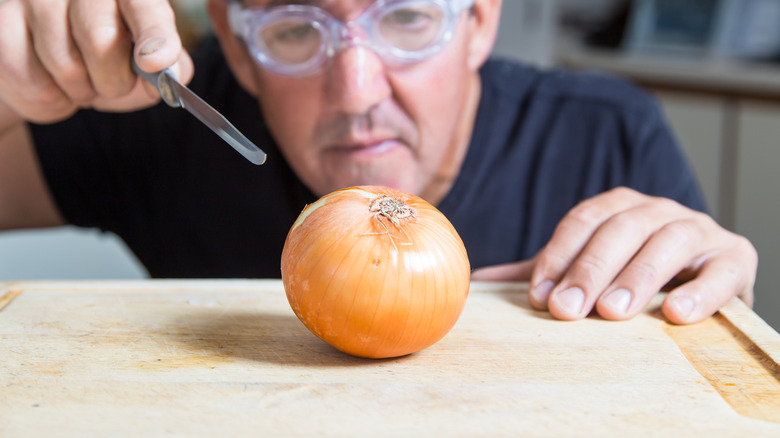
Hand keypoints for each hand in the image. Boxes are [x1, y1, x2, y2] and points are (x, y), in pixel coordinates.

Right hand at [0, 0, 192, 124]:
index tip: (154, 62)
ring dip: (80, 92)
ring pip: (64, 65)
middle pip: (100, 40)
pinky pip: (30, 80)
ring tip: (80, 81)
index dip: (153, 34)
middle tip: (111, 84)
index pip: (144, 6)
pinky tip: (52, 84)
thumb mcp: (151, 66)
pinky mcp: (2, 22)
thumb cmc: (112, 63)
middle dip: (113, 81)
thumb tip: (169, 70)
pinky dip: (49, 100)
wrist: (56, 73)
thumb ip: (171, 67)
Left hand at [471, 187, 756, 323]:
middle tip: (568, 310)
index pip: (583, 221)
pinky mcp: (736, 258)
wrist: (701, 281)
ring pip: (668, 242)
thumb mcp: (585, 270)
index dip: (558, 255)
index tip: (539, 295)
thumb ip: (541, 273)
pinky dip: (702, 290)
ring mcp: (699, 230)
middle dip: (591, 270)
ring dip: (638, 277)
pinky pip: (723, 269)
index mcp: (618, 207)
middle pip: (621, 229)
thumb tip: (474, 280)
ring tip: (614, 312)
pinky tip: (677, 315)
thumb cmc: (632, 276)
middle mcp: (658, 211)